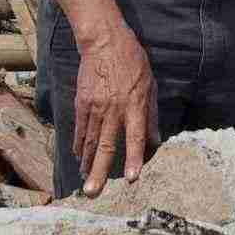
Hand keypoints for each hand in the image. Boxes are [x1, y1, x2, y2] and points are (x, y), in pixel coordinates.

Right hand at [73, 24, 153, 195]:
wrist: (103, 42)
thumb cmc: (132, 62)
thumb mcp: (150, 84)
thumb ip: (151, 114)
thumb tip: (155, 140)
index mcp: (135, 104)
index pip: (135, 136)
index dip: (134, 158)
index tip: (132, 177)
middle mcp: (114, 109)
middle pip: (106, 145)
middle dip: (98, 171)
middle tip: (92, 193)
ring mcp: (95, 106)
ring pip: (90, 141)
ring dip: (87, 163)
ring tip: (84, 181)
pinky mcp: (82, 102)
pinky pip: (81, 129)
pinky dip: (79, 145)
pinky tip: (79, 157)